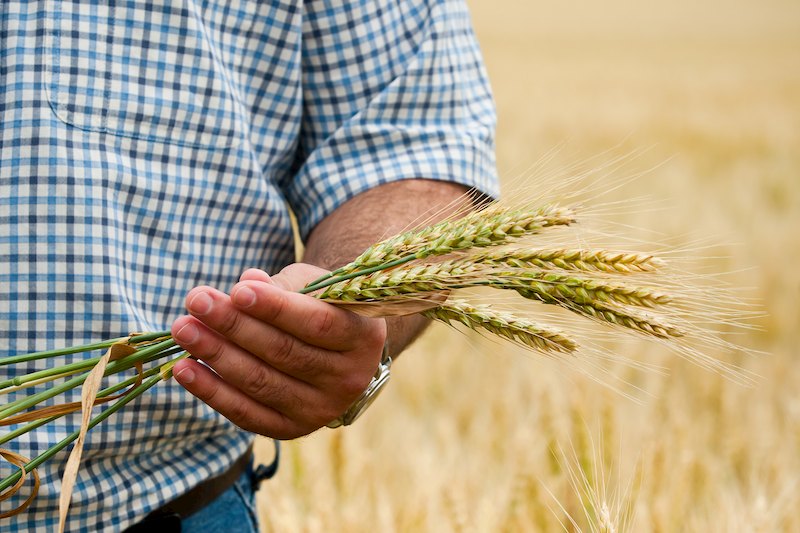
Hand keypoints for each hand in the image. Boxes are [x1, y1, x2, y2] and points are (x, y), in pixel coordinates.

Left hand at [170, 265, 386, 438]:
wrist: (338, 352)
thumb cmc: (321, 307)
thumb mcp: (314, 286)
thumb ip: (283, 285)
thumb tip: (247, 282)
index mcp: (363, 337)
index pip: (317, 323)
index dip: (275, 308)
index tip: (236, 290)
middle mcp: (348, 379)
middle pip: (284, 353)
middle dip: (234, 326)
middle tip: (195, 302)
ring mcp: (320, 409)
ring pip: (262, 383)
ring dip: (216, 355)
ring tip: (183, 330)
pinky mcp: (292, 429)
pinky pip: (247, 413)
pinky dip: (212, 392)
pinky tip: (184, 369)